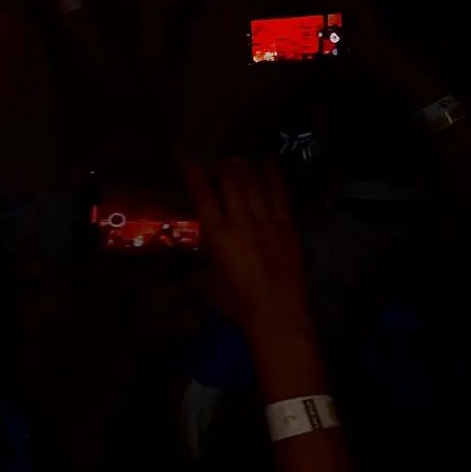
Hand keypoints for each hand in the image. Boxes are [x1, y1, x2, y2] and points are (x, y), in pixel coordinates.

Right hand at [186, 158, 312, 351]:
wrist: (279, 317)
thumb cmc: (238, 305)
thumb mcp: (207, 287)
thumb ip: (196, 272)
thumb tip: (188, 269)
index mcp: (217, 233)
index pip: (200, 190)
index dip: (190, 167)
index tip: (183, 154)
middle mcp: (241, 219)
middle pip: (229, 177)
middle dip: (218, 165)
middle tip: (213, 165)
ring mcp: (267, 220)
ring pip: (252, 180)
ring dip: (241, 166)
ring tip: (234, 162)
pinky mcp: (288, 225)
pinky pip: (279, 192)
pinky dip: (271, 174)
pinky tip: (267, 162)